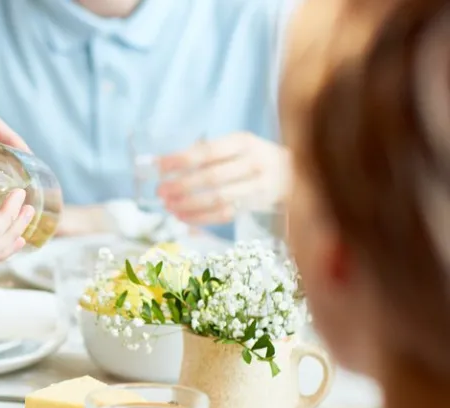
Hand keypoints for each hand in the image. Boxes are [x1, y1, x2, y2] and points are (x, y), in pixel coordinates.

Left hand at [156, 132, 290, 225]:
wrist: (294, 172)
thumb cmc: (252, 156)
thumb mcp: (235, 146)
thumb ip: (206, 152)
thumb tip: (164, 164)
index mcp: (243, 142)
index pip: (208, 152)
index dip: (181, 160)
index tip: (159, 167)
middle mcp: (253, 162)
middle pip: (212, 177)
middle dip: (181, 186)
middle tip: (161, 191)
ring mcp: (258, 186)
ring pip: (218, 199)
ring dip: (188, 205)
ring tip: (169, 206)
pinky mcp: (256, 205)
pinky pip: (225, 214)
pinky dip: (200, 218)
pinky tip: (183, 217)